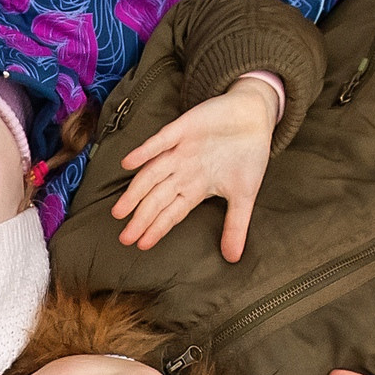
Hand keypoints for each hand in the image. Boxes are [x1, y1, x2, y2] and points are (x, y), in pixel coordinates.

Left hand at [113, 78, 278, 257]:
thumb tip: (233, 258)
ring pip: (152, 173)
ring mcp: (180, 150)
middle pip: (156, 198)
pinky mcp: (184, 127)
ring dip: (135, 191)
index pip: (171, 212)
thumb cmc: (247, 154)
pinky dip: (146, 151)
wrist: (255, 115)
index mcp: (194, 187)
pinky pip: (161, 141)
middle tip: (124, 237)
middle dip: (141, 218)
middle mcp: (182, 171)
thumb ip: (235, 225)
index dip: (156, 228)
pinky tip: (128, 163)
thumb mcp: (245, 194)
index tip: (141, 245)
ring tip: (120, 210)